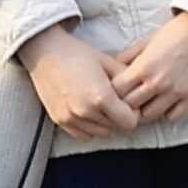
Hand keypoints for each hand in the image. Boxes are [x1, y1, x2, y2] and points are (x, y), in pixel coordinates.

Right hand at [24, 25, 144, 140]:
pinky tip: (89, 111)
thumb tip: (142, 90)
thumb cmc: (78, 54)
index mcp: (101, 97)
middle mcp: (85, 112)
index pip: (129, 122)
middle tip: (115, 101)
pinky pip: (83, 135)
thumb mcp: (108, 61)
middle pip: (116, 128)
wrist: (45, 52)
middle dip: (119, 117)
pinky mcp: (59, 120)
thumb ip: (128, 78)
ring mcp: (71, 118)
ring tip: (101, 104)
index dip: (133, 112)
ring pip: (101, 133)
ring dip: (105, 123)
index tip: (128, 102)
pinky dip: (90, 127)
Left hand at [109, 9, 187, 123]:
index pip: (116, 91)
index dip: (115, 91)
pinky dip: (168, 112)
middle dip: (127, 102)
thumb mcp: (147, 40)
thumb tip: (111, 68)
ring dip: (146, 109)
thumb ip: (128, 56)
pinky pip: (173, 117)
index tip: (119, 89)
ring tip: (149, 101)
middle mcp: (158, 82)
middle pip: (130, 106)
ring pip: (149, 115)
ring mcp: (177, 92)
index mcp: (144, 67)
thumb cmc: (176, 32)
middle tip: (131, 98)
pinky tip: (168, 102)